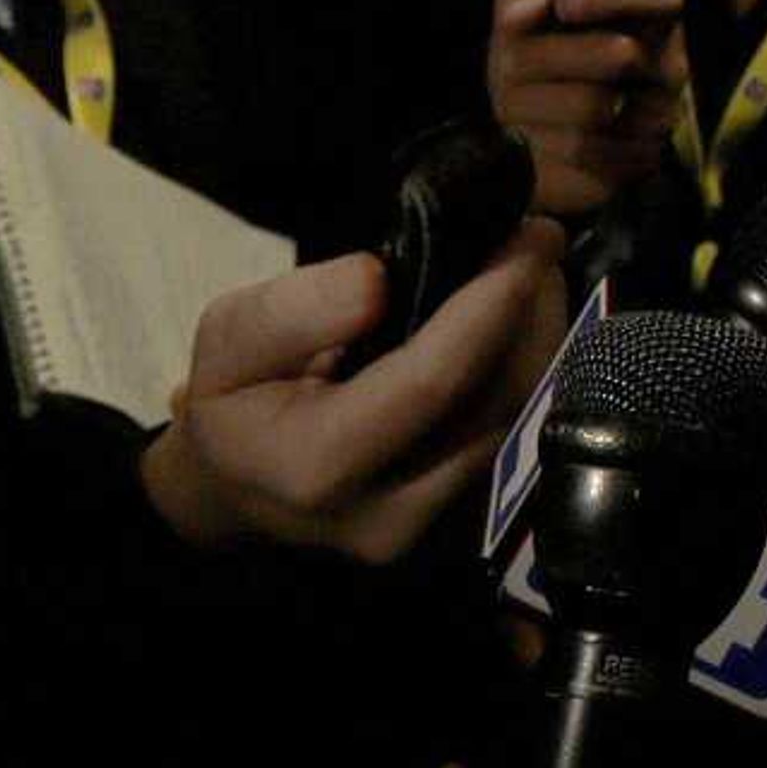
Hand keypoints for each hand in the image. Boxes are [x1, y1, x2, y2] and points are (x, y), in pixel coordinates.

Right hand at [141, 223, 568, 560]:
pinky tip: (519, 320)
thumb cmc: (233, 406)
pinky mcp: (459, 524)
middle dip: (531, 314)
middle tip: (540, 240)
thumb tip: (378, 278)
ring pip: (519, 421)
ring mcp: (430, 529)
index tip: (529, 238)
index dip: (491, 306)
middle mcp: (389, 514)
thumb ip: (295, 312)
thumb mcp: (227, 339)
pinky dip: (525, 368)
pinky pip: (513, 434)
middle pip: (496, 404)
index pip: (431, 381)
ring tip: (532, 270)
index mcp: (319, 469)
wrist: (237, 493)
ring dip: (538, 339)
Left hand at [485, 0, 687, 215]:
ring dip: (537, 106)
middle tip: (509, 67)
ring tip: (513, 108)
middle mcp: (667, 62)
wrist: (537, 138)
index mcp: (649, 17)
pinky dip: (549, 143)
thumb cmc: (534, 70)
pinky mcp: (641, 157)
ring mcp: (660, 113)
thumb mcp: (517, 26)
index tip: (562, 6)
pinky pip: (588, 150)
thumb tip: (529, 8)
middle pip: (620, 54)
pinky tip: (534, 136)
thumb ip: (518, 2)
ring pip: (592, 106)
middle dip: (551, 58)